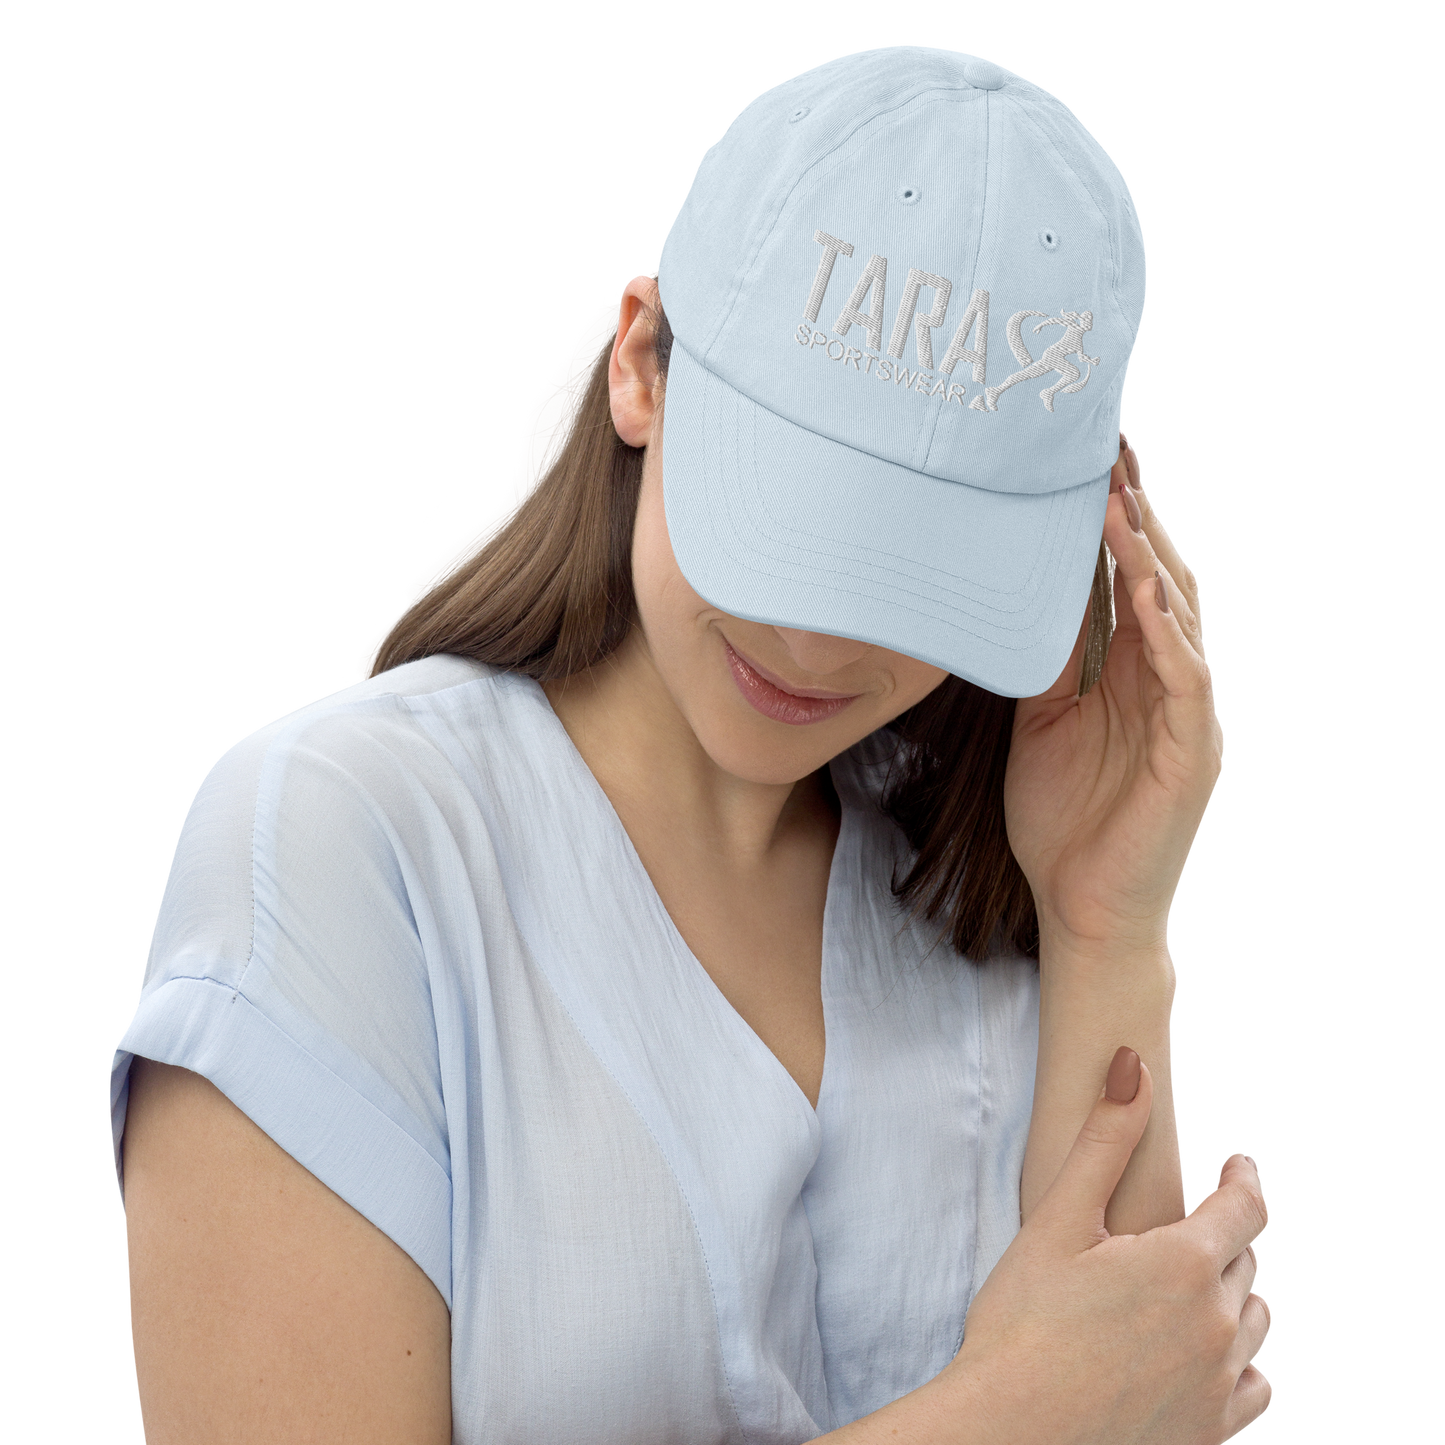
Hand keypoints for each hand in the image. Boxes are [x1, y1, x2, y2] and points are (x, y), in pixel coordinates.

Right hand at [947, 1049, 1274, 1443]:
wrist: (1007, 1435)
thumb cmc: (1022, 1324)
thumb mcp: (1057, 1219)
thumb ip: (1104, 1139)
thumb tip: (1131, 1063)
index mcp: (1184, 1265)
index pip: (1246, 1207)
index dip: (1245, 1178)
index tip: (1238, 1163)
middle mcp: (1217, 1326)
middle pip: (1248, 1262)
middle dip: (1228, 1234)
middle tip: (1195, 1223)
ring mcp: (1218, 1387)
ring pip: (1254, 1324)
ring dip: (1233, 1294)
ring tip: (1196, 1284)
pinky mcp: (1208, 1435)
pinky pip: (1254, 1388)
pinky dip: (1239, 1361)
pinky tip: (1206, 1355)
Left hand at [1005, 431, 1223, 955]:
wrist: (1082, 911)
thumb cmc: (1064, 822)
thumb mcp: (1041, 724)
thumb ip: (1046, 663)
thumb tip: (1018, 597)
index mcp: (1134, 673)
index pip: (1126, 579)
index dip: (1110, 520)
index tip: (1081, 462)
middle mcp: (1170, 683)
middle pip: (1159, 579)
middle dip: (1134, 515)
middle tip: (1105, 451)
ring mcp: (1188, 715)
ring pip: (1179, 617)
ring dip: (1147, 558)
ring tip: (1116, 502)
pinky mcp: (1193, 753)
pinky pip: (1187, 680)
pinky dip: (1169, 632)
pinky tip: (1146, 591)